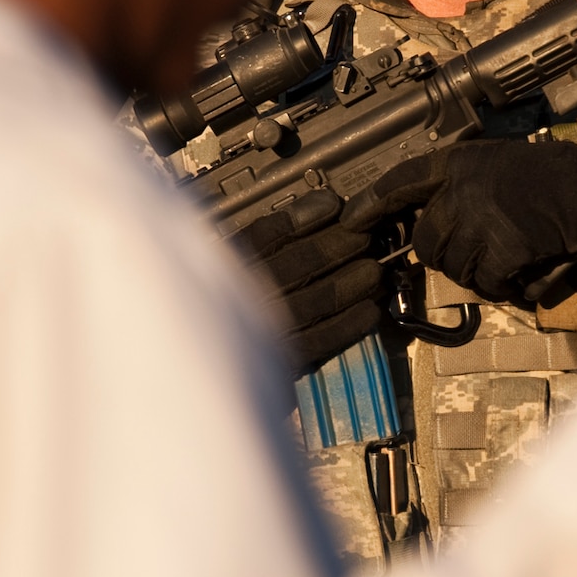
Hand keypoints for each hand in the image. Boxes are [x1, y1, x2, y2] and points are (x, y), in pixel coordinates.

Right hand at [237, 189, 385, 373]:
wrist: (203, 371)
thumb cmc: (221, 308)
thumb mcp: (224, 266)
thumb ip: (262, 240)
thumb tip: (317, 208)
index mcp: (221, 272)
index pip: (263, 237)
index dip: (301, 218)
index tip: (330, 204)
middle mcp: (240, 301)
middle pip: (295, 266)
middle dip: (336, 247)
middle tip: (364, 235)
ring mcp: (260, 334)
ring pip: (314, 302)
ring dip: (350, 283)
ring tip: (373, 270)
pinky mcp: (279, 364)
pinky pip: (319, 342)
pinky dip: (347, 325)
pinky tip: (369, 311)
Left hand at [344, 139, 576, 304]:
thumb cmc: (549, 177)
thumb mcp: (495, 163)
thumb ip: (458, 186)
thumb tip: (426, 222)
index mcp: (459, 163)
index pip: (402, 180)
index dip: (373, 202)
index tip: (352, 221)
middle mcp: (461, 190)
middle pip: (426, 240)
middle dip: (446, 251)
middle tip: (481, 246)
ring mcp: (479, 221)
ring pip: (454, 267)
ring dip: (478, 269)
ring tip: (510, 250)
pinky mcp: (501, 251)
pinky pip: (485, 283)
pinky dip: (504, 284)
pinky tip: (525, 264)